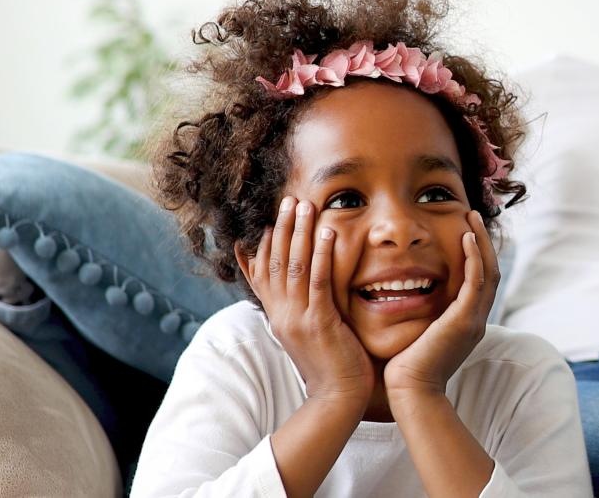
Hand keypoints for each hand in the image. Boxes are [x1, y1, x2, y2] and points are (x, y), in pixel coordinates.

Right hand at [242, 197, 372, 404]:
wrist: (337, 397)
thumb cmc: (330, 364)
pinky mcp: (319, 322)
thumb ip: (299, 308)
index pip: (261, 274)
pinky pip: (318, 281)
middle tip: (287, 200)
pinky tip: (327, 233)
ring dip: (299, 233)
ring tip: (304, 206)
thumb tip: (294, 290)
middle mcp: (281, 315)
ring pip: (293, 267)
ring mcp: (298, 318)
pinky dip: (321, 255)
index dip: (264, 246)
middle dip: (281, 229)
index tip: (267, 220)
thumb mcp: (305, 333)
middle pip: (274, 263)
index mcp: (277, 316)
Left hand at [384, 210, 497, 397]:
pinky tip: (466, 239)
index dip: (475, 254)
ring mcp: (474, 320)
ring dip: (480, 243)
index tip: (463, 231)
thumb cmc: (405, 368)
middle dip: (482, 241)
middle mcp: (476, 320)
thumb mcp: (417, 335)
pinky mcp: (465, 321)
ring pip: (488, 272)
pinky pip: (476, 282)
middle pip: (490, 271)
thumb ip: (419, 316)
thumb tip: (402, 297)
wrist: (410, 391)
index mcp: (467, 323)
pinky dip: (474, 258)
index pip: (479, 281)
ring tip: (470, 219)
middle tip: (471, 216)